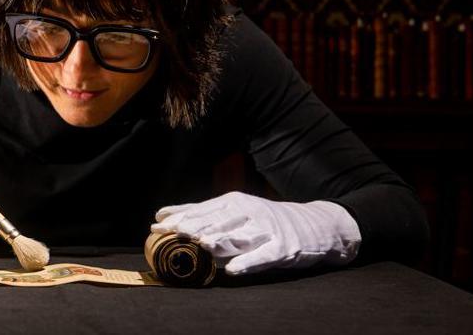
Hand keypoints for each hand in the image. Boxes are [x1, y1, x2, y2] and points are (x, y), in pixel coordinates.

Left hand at [151, 191, 360, 275]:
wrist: (315, 225)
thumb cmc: (266, 220)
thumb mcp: (236, 210)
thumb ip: (202, 214)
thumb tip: (163, 215)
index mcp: (234, 202)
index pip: (202, 209)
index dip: (180, 217)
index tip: (157, 226)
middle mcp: (249, 212)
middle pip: (217, 221)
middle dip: (192, 228)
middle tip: (172, 234)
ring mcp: (266, 230)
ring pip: (237, 237)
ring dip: (217, 242)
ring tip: (200, 246)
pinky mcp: (282, 249)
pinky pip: (262, 257)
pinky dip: (247, 263)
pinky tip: (232, 270)